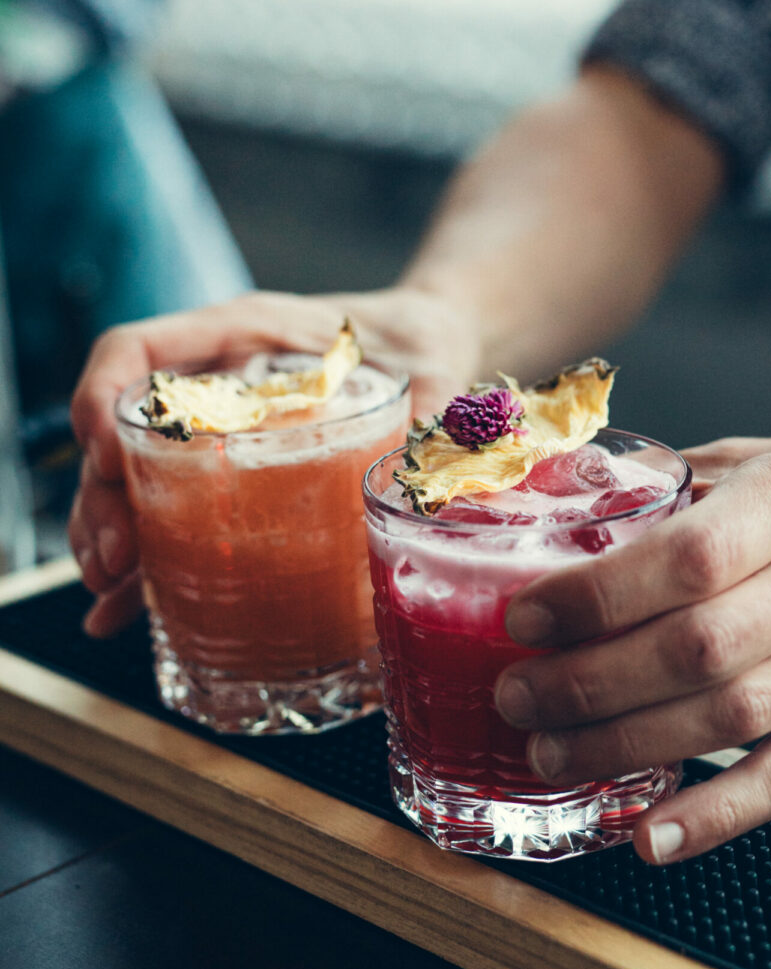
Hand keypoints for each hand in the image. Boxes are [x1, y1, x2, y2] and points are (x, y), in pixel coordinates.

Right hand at [68, 288, 478, 636]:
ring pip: (139, 478)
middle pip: (128, 432)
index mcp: (246, 337)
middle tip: (112, 561)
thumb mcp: (431, 372)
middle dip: (106, 498)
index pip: (140, 351)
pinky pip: (178, 511)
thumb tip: (443, 490)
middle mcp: (219, 381)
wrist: (429, 348)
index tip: (104, 456)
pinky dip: (153, 558)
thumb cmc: (421, 347)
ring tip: (110, 592)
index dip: (103, 397)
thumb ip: (435, 418)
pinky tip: (130, 607)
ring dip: (115, 534)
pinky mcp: (237, 472)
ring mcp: (222, 429)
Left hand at [494, 429, 770, 862]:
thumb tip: (575, 510)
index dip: (596, 597)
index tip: (527, 618)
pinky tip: (649, 834)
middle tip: (518, 696)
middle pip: (694, 651)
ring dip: (624, 747)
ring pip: (728, 720)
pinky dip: (714, 816)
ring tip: (550, 752)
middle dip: (588, 683)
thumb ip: (677, 483)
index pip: (687, 560)